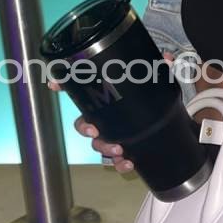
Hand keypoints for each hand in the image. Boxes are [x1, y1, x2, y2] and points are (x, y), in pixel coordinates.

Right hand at [46, 50, 176, 174]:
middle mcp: (103, 119)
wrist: (168, 124)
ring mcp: (112, 136)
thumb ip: (158, 69)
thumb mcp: (155, 82)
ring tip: (118, 149)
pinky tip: (128, 164)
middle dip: (85, 128)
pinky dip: (120, 164)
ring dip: (104, 148)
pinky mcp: (124, 152)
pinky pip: (116, 161)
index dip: (63, 86)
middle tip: (95, 130)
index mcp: (105, 99)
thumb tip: (167, 58)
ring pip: (98, 145)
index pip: (80, 91)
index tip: (54, 84)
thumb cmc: (152, 100)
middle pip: (83, 124)